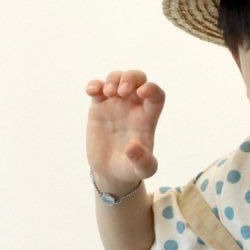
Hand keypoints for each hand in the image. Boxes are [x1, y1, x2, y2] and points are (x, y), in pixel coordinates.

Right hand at [84, 68, 164, 188]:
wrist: (110, 171)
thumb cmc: (131, 169)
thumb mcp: (142, 170)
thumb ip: (143, 161)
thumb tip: (133, 148)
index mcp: (148, 118)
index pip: (157, 95)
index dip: (152, 89)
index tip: (142, 93)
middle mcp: (133, 107)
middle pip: (138, 78)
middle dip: (131, 77)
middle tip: (122, 92)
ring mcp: (116, 105)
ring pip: (117, 78)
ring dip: (113, 79)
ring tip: (108, 93)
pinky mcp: (99, 107)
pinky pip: (98, 87)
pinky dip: (95, 84)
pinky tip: (92, 92)